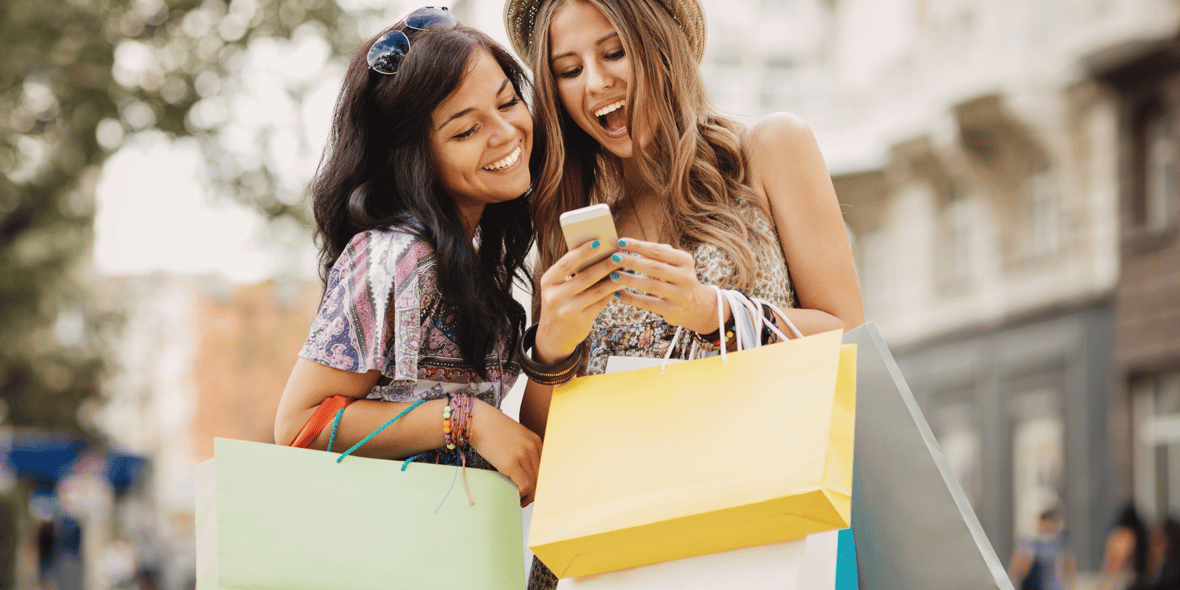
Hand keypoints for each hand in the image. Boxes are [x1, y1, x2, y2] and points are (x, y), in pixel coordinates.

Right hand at [467, 399, 541, 506]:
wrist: (476, 420)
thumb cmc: (489, 427)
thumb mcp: (513, 435)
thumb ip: (521, 448)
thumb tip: (521, 469)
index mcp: (535, 440)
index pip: (544, 467)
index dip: (539, 481)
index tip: (531, 489)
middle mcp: (532, 447)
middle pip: (541, 476)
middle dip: (534, 491)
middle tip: (525, 499)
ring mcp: (523, 455)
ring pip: (534, 483)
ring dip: (528, 496)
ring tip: (520, 500)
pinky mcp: (511, 463)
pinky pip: (524, 486)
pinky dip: (521, 494)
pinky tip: (514, 495)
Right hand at [533, 239, 623, 363]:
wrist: (553, 336)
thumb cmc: (559, 303)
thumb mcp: (557, 287)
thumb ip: (571, 272)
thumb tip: (598, 253)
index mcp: (548, 281)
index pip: (567, 263)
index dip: (582, 252)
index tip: (598, 242)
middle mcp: (555, 296)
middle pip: (586, 276)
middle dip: (605, 264)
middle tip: (620, 254)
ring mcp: (568, 310)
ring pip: (597, 290)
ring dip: (614, 278)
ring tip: (626, 268)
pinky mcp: (581, 320)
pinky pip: (601, 302)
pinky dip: (612, 292)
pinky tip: (621, 284)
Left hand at [607, 238, 722, 333]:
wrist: (697, 306)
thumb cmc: (678, 279)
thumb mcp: (674, 264)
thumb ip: (657, 254)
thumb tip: (631, 248)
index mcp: (685, 261)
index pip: (658, 251)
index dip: (638, 246)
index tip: (621, 242)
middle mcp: (685, 277)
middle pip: (654, 268)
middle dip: (632, 262)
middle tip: (614, 258)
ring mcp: (680, 295)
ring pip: (651, 286)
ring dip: (630, 280)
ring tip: (613, 275)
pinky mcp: (672, 310)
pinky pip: (648, 303)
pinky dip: (631, 298)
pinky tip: (618, 294)